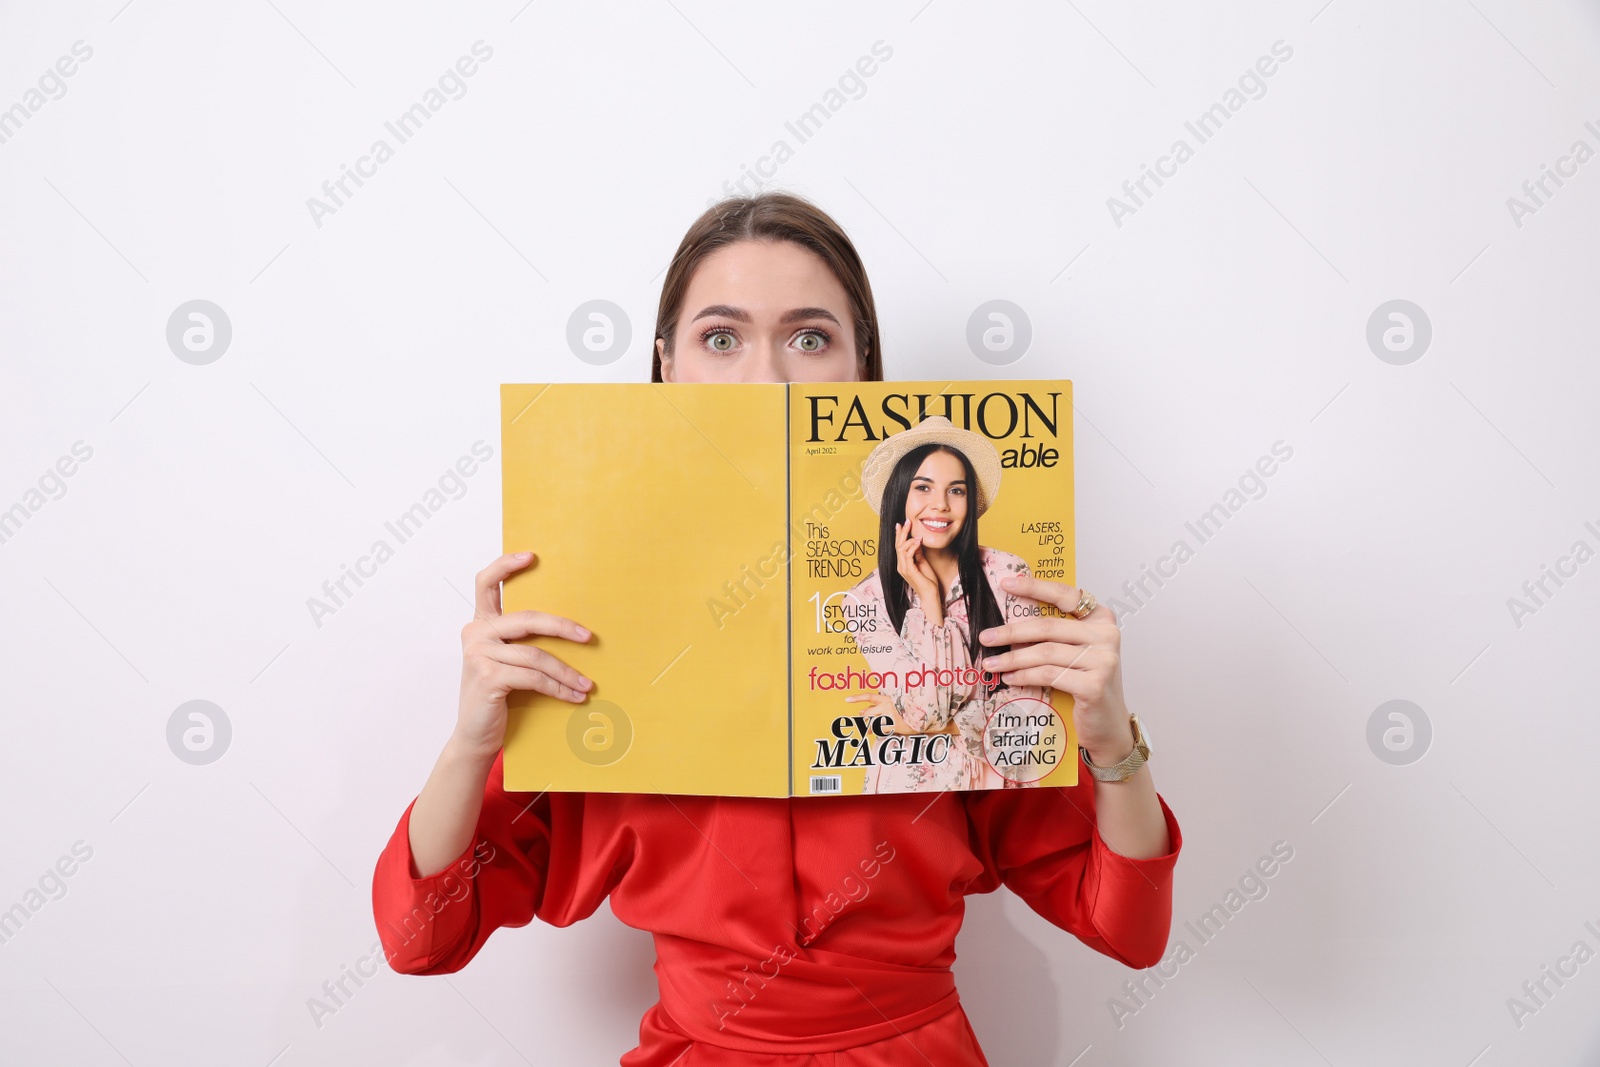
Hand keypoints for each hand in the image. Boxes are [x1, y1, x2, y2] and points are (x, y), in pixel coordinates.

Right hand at [455, 552, 593, 757]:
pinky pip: (534, 678)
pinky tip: (574, 696)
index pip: (485, 584)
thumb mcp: (506, 662)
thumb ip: (521, 641)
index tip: (532, 555)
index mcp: (479, 625)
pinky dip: (559, 688)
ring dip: (567, 672)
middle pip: (526, 619)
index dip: (506, 566)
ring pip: (536, 655)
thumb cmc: (497, 697)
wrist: (475, 736)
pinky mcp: (488, 677)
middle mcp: (475, 635)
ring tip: (587, 684)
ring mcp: (479, 655)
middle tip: (588, 636)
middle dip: (562, 627)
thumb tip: (570, 628)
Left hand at [844, 691, 956, 735]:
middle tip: (861, 721)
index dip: (857, 698)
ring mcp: (889, 715)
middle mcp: (886, 706)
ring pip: (873, 722)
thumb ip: (882, 706)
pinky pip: (881, 730)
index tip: (846, 699)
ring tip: (866, 731)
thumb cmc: (909, 710)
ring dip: (868, 727)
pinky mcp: (893, 725)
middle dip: (863, 717)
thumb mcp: (896, 704)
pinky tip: (881, 732)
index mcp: (887, 699)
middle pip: (868, 713)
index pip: (869, 697)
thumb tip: (865, 711)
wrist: (924, 716)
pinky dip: (879, 732)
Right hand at [894, 521, 943, 624]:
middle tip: (907, 521)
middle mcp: (900, 566)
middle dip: (902, 532)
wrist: (930, 595)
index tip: (902, 524)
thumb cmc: (927, 581)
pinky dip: (913, 546)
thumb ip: (918, 553)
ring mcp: (903, 569)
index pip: (899, 546)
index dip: (899, 535)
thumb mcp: (922, 563)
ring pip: (901, 549)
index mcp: (902, 564)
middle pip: (898, 545)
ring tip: (915, 530)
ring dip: (908, 537)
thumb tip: (917, 541)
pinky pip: (908, 555)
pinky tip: (919, 540)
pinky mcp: (909, 571)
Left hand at [976, 575, 1133, 764]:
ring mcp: (1103, 660)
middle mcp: (1106, 635)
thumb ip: (1056, 632)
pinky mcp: (1094, 685)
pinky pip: (1049, 675)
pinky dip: (1024, 676)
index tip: (1006, 584)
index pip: (1065, 595)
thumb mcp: (1077, 651)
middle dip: (1011, 632)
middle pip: (1048, 627)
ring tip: (991, 664)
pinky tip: (1010, 678)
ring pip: (1045, 653)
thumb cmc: (1087, 682)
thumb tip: (1009, 622)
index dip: (1034, 587)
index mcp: (1102, 618)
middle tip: (985, 637)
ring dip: (1013, 659)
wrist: (1108, 724)